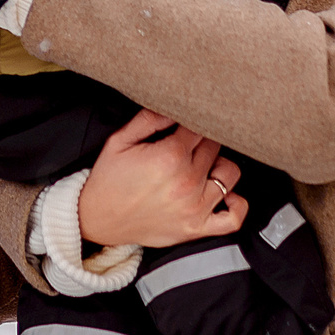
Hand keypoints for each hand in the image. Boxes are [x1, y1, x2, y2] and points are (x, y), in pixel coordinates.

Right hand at [78, 109, 245, 247]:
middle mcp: (186, 181)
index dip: (192, 124)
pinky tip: (224, 194)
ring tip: (201, 167)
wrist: (97, 220)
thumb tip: (175, 105)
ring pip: (229, 174)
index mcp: (169, 156)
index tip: (183, 127)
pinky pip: (234, 218)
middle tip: (185, 147)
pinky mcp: (196, 228)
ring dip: (218, 166)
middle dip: (202, 143)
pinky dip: (236, 205)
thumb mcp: (120, 141)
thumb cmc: (109, 179)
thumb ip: (150, 119)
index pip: (200, 127)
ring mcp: (195, 207)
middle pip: (215, 147)